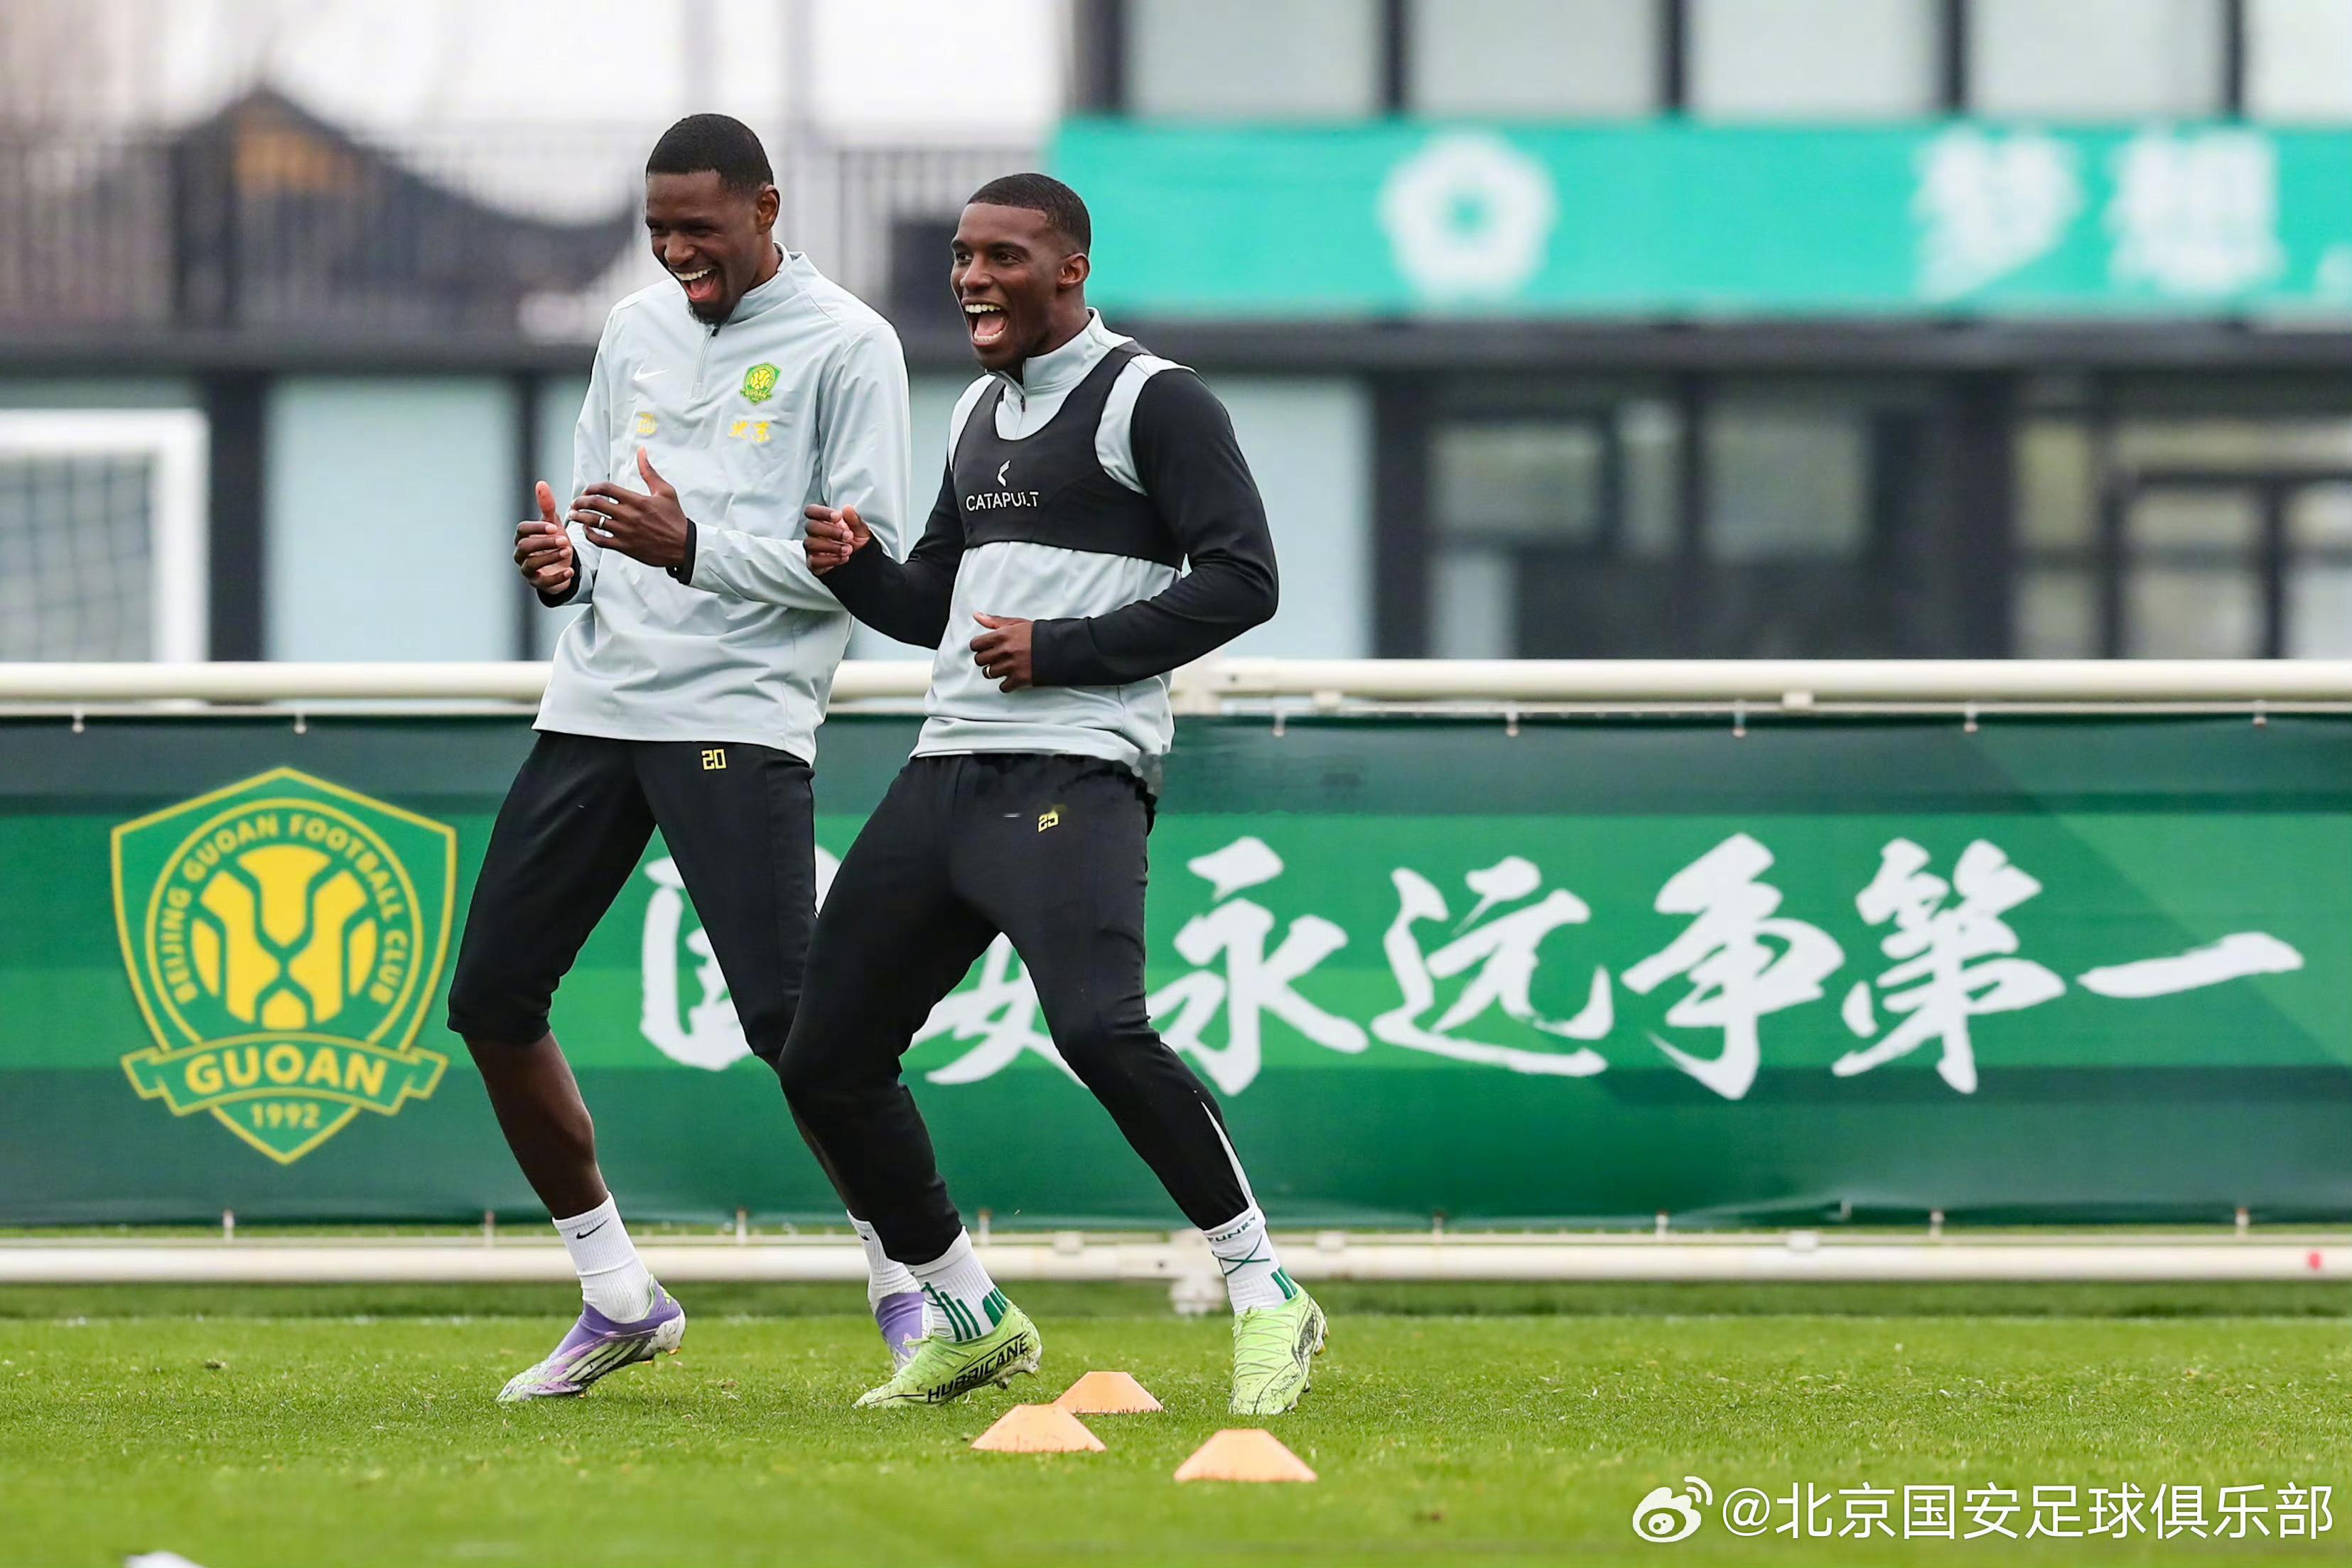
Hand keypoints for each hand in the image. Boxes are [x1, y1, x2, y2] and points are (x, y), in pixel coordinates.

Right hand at [514, 481, 573, 594]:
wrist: (562, 564)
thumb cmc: (554, 542)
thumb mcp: (553, 523)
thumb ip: (547, 506)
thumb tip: (541, 483)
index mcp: (523, 537)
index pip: (522, 530)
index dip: (536, 528)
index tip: (553, 526)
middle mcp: (521, 553)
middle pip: (524, 547)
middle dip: (544, 543)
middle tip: (563, 540)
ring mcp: (528, 569)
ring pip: (532, 564)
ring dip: (550, 557)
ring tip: (567, 551)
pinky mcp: (538, 583)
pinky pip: (544, 582)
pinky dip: (557, 577)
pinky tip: (570, 571)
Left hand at [570, 448, 690, 568]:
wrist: (684, 546)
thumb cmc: (675, 519)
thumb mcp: (666, 491)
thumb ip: (649, 472)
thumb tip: (641, 452)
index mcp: (636, 500)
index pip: (605, 488)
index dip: (591, 487)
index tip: (587, 490)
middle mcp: (628, 515)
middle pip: (594, 504)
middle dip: (580, 501)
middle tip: (576, 502)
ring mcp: (625, 532)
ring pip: (593, 522)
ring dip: (579, 516)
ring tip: (574, 515)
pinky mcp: (624, 547)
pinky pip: (599, 540)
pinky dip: (589, 534)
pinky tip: (587, 529)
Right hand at [802, 503, 871, 574]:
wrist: (862, 562)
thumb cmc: (856, 542)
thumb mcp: (860, 530)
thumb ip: (854, 520)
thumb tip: (847, 508)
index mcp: (823, 520)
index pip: (811, 511)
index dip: (821, 512)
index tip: (838, 517)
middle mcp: (814, 533)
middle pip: (810, 526)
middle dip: (830, 531)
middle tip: (848, 536)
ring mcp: (812, 549)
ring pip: (810, 543)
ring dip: (831, 546)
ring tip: (848, 549)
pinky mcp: (813, 564)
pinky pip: (814, 561)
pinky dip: (831, 559)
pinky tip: (844, 558)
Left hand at [970, 613, 1034, 690]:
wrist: (1061, 648)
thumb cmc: (1039, 635)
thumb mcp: (1017, 623)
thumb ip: (995, 621)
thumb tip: (976, 616)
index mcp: (1003, 635)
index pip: (976, 644)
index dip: (978, 647)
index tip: (984, 648)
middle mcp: (1005, 651)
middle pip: (980, 660)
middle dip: (985, 659)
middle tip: (994, 658)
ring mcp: (1012, 666)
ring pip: (989, 673)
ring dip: (994, 671)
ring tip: (1004, 667)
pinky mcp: (1020, 679)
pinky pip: (1003, 686)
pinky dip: (1006, 684)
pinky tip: (1012, 677)